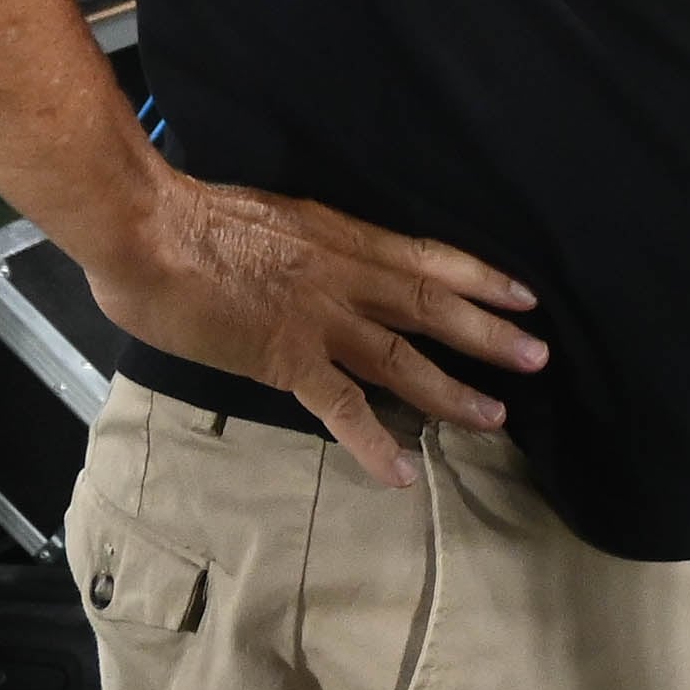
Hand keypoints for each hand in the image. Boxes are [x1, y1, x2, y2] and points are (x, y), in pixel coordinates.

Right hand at [83, 173, 546, 487]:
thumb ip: (309, 245)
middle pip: (434, 307)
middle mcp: (346, 277)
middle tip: (539, 356)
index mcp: (344, 238)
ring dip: (453, 390)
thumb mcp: (277, 218)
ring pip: (404, 359)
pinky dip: (375, 443)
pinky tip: (402, 472)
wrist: (151, 230)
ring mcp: (321, 319)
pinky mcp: (286, 358)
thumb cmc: (195, 218)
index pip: (428, 257)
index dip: (481, 276)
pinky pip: (343, 407)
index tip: (524, 293)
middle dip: (490, 333)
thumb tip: (321, 261)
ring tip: (495, 416)